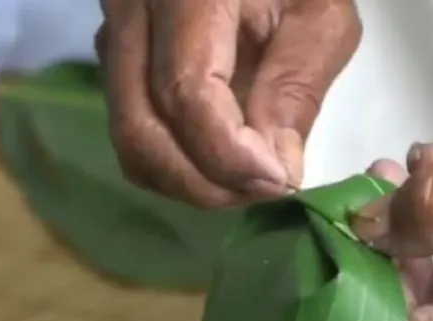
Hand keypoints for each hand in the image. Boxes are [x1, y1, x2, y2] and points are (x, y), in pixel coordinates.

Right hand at [95, 0, 360, 207]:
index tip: (279, 180)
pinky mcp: (117, 56)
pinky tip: (226, 161)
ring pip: (128, 137)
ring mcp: (112, 33)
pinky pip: (133, 126)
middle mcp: (128, 10)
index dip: (229, 153)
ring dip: (191, 180)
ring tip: (253, 181)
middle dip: (207, 182)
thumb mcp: (320, 14)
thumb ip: (297, 87)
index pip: (185, 92)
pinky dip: (177, 161)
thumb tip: (277, 169)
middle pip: (141, 128)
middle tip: (268, 190)